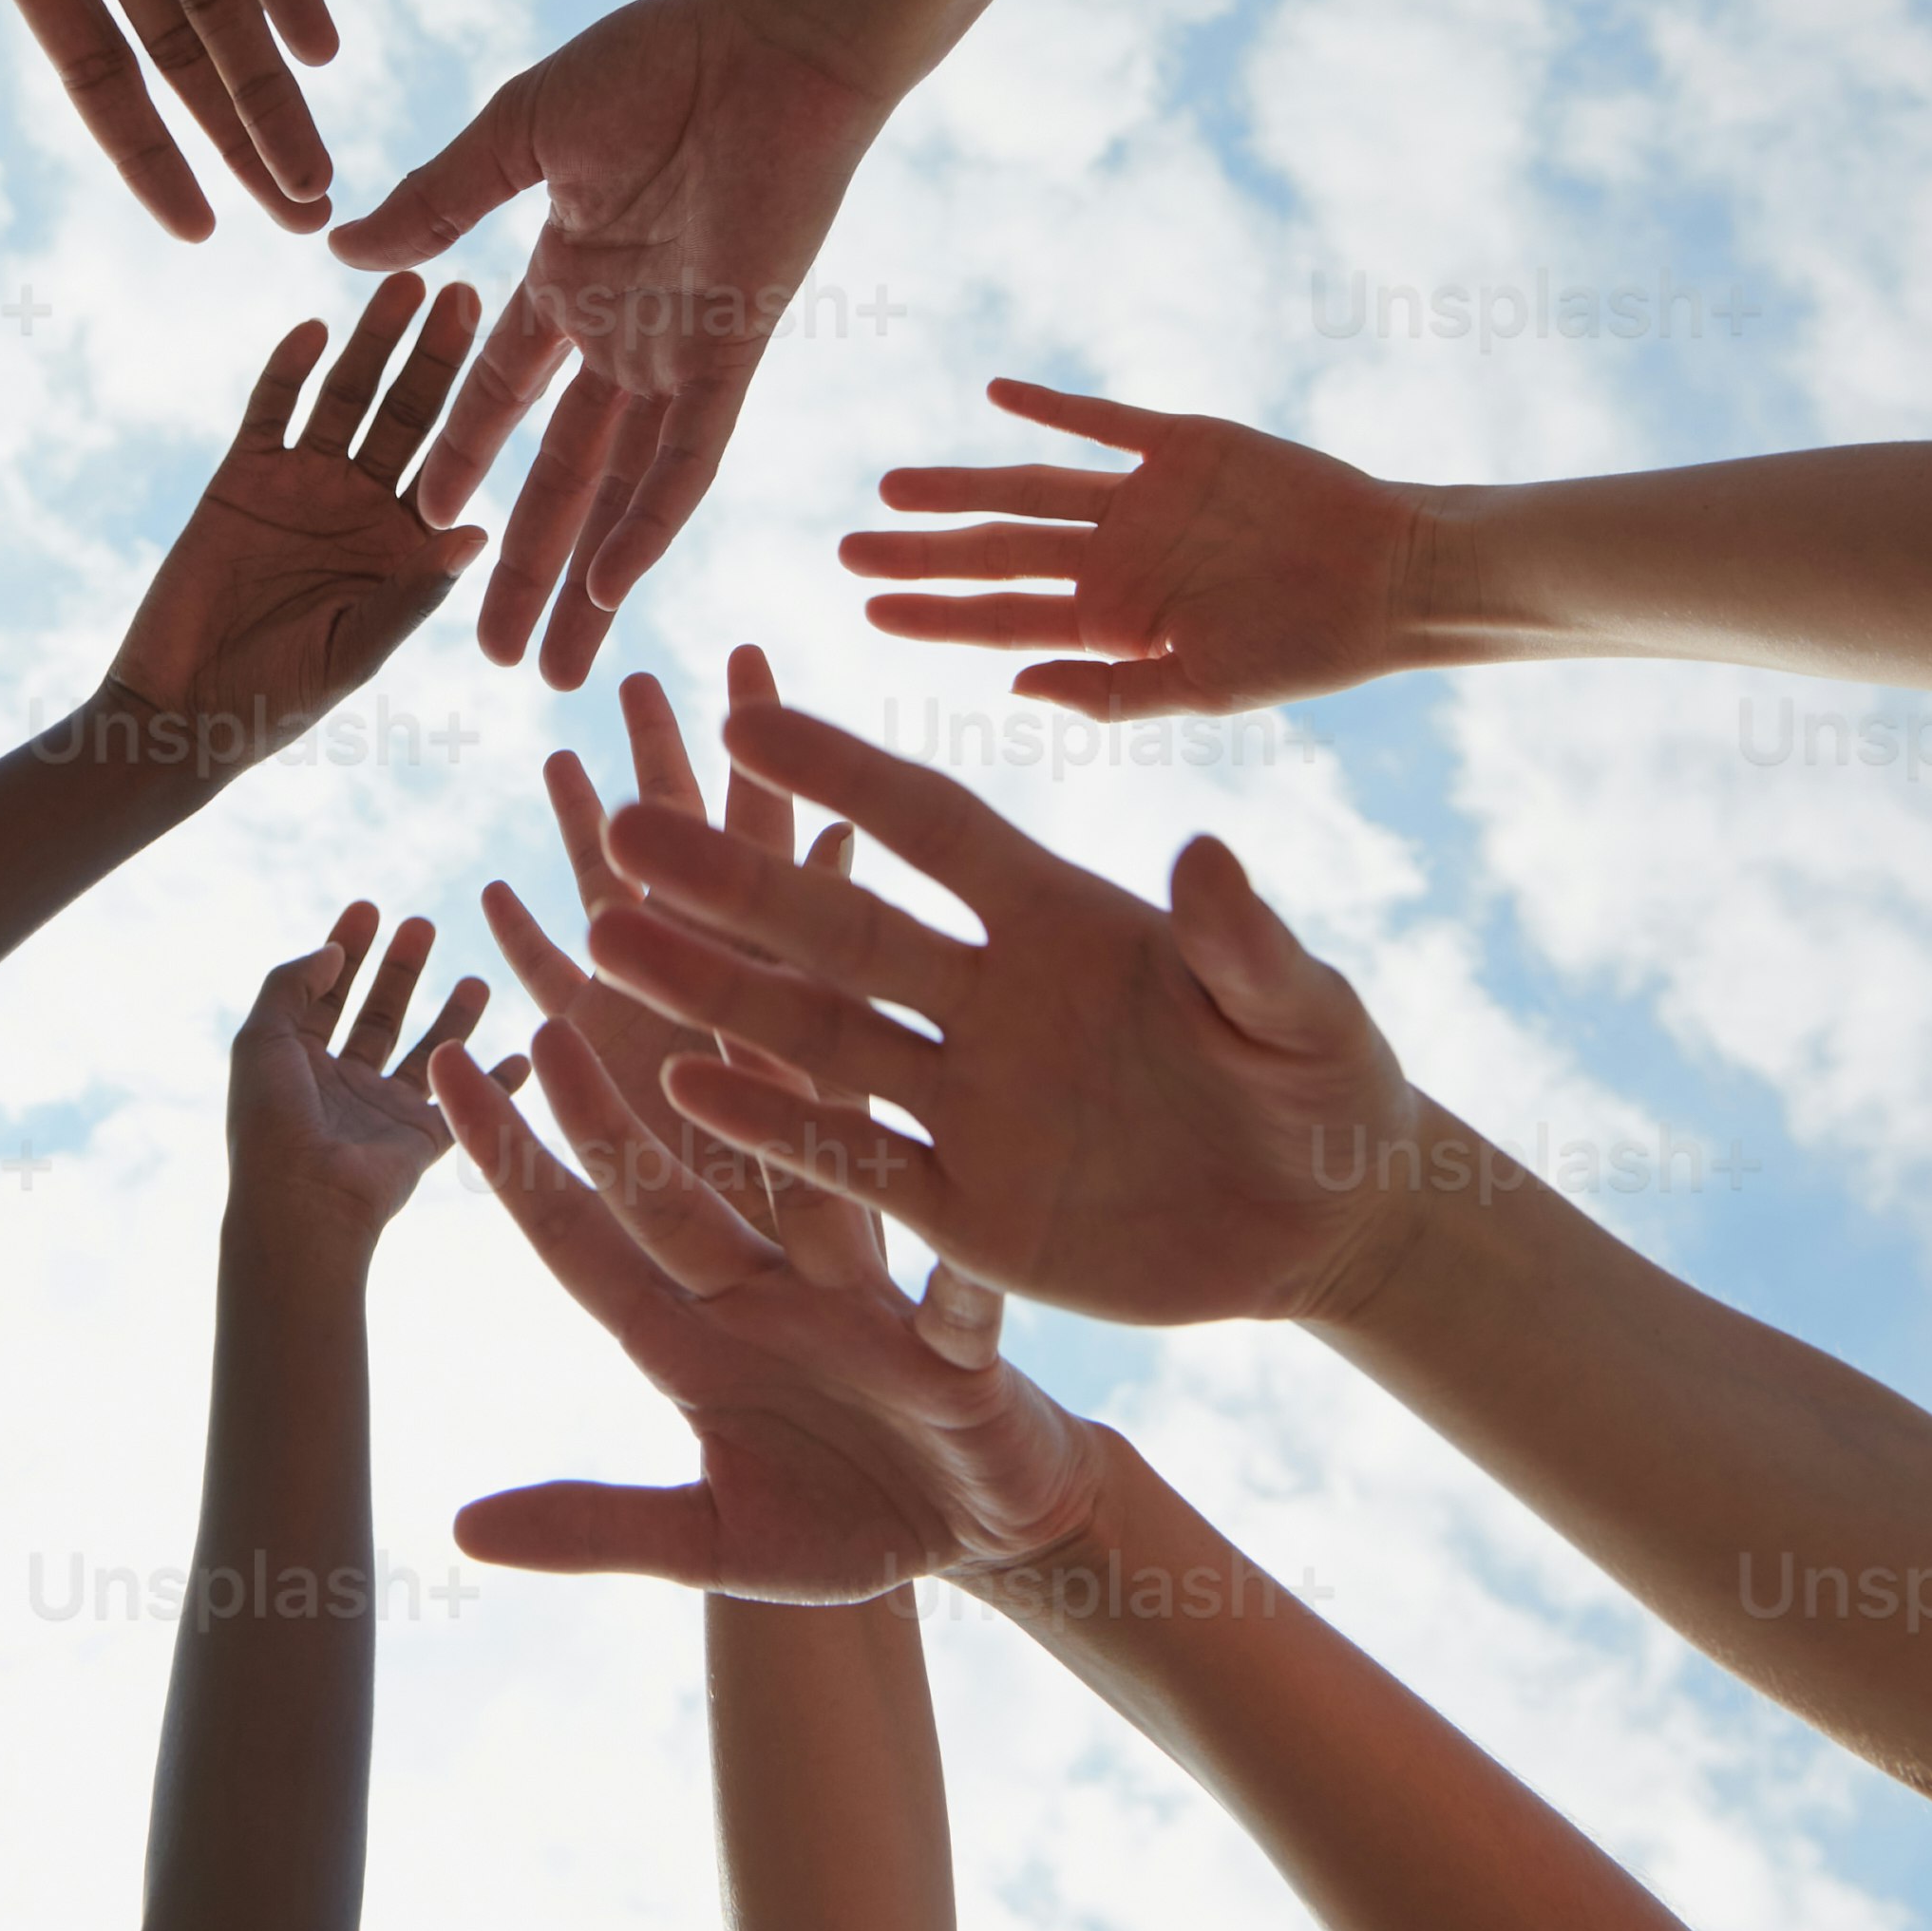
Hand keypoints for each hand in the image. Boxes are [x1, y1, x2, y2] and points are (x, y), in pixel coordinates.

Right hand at [96, 277, 482, 780]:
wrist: (180, 711)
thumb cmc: (279, 702)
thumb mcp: (355, 650)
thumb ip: (411, 593)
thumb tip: (478, 531)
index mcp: (403, 545)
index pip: (452, 462)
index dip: (480, 410)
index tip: (517, 355)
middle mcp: (361, 503)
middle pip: (406, 414)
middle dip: (434, 356)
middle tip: (465, 293)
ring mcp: (302, 484)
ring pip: (345, 398)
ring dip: (370, 344)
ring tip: (400, 288)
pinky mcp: (241, 477)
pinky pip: (269, 412)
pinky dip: (287, 372)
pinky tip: (312, 330)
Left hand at [227, 902, 515, 1237]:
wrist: (305, 1202)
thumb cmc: (273, 1120)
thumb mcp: (261, 1037)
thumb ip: (290, 983)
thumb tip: (332, 950)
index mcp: (296, 1061)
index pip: (324, 993)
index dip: (345, 949)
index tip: (370, 908)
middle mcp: (339, 1085)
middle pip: (376, 1014)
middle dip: (399, 970)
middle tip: (423, 925)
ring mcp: (381, 1114)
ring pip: (425, 1054)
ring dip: (451, 1017)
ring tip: (476, 979)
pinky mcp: (419, 1143)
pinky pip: (465, 1105)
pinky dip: (497, 1083)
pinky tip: (521, 1056)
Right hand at [329, 0, 885, 682]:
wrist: (775, 41)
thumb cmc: (658, 60)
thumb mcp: (518, 132)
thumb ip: (437, 200)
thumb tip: (343, 251)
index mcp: (569, 278)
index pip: (503, 394)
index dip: (465, 459)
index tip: (422, 521)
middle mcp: (624, 331)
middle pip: (562, 475)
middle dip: (526, 566)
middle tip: (493, 656)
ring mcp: (680, 350)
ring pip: (621, 491)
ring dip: (583, 578)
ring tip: (551, 666)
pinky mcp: (735, 352)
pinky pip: (688, 457)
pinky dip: (650, 521)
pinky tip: (613, 584)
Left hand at [438, 739, 1080, 1592]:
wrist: (986, 1523)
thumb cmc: (849, 1529)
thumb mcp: (718, 1543)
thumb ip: (595, 1524)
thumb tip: (460, 1533)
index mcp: (684, 1308)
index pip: (579, 1213)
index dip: (518, 1144)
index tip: (453, 1055)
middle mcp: (751, 1237)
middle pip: (667, 1080)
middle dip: (616, 944)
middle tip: (569, 813)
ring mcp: (843, 1221)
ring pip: (787, 1052)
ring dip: (758, 925)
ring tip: (724, 787)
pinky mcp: (940, 1230)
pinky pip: (915, 1126)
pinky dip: (892, 1016)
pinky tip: (873, 906)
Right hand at [579, 693, 1419, 1328]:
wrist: (1324, 1217)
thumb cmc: (1322, 1082)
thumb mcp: (1300, 1012)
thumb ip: (1246, 945)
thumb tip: (1210, 852)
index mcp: (1059, 921)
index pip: (934, 831)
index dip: (848, 773)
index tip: (749, 713)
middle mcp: (989, 997)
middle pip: (842, 929)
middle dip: (734, 883)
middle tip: (627, 830)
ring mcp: (967, 1101)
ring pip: (817, 1035)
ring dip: (716, 990)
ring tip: (606, 938)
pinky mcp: (967, 1207)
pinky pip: (852, 1161)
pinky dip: (771, 1125)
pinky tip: (681, 1083)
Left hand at [844, 384, 1422, 715]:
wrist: (1394, 576)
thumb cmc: (1309, 650)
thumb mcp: (1207, 691)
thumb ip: (1111, 690)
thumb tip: (1012, 684)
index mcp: (1115, 621)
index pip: (1001, 618)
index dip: (934, 615)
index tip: (866, 613)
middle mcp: (1116, 558)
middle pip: (997, 553)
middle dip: (922, 554)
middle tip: (843, 551)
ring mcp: (1145, 500)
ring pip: (1030, 488)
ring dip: (962, 485)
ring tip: (891, 487)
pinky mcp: (1185, 445)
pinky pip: (1103, 423)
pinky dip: (1049, 407)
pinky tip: (994, 397)